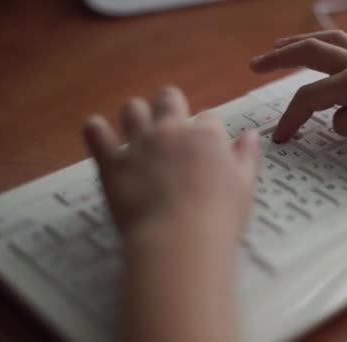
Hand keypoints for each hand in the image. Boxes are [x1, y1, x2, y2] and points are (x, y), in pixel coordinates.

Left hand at [83, 87, 259, 245]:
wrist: (180, 240)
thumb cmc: (219, 217)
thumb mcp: (245, 186)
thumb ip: (246, 156)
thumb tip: (250, 134)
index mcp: (206, 135)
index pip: (208, 117)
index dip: (207, 130)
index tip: (206, 146)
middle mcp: (171, 130)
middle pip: (168, 98)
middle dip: (170, 105)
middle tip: (169, 125)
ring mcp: (139, 144)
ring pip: (132, 108)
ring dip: (135, 115)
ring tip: (137, 130)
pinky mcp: (112, 162)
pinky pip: (96, 134)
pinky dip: (96, 130)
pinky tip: (97, 131)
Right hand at [250, 30, 346, 149]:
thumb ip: (346, 124)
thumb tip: (337, 116)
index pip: (309, 97)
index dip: (289, 119)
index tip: (280, 139)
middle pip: (310, 53)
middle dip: (278, 59)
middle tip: (254, 64)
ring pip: (328, 42)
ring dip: (299, 43)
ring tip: (279, 45)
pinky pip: (346, 45)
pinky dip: (325, 45)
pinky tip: (323, 51)